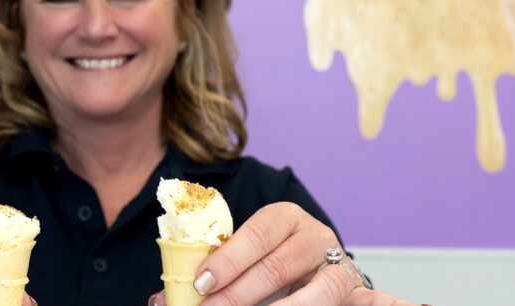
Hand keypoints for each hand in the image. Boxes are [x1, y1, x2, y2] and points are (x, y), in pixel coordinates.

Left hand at [157, 201, 420, 305]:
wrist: (316, 271)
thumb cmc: (271, 263)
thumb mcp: (242, 260)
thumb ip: (211, 275)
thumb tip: (161, 300)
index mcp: (285, 217)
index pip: (258, 232)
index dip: (229, 259)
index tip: (200, 283)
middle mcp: (316, 235)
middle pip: (278, 265)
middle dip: (239, 294)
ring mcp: (339, 263)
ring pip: (318, 288)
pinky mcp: (352, 288)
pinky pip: (341, 300)